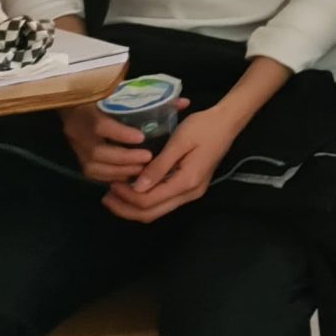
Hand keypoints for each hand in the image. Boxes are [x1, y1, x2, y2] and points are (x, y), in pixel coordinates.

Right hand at [61, 100, 163, 185]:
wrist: (73, 98)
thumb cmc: (104, 94)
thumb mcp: (123, 91)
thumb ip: (151, 98)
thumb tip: (183, 103)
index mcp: (88, 110)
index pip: (101, 125)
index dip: (121, 134)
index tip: (142, 138)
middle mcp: (78, 131)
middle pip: (98, 152)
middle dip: (125, 158)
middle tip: (148, 159)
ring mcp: (75, 146)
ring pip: (93, 166)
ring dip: (119, 170)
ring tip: (142, 170)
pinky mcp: (77, 157)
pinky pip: (91, 173)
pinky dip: (111, 176)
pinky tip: (129, 175)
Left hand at [106, 99, 242, 222]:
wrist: (228, 121)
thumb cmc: (203, 127)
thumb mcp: (179, 141)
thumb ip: (159, 166)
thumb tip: (137, 187)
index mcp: (187, 182)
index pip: (148, 201)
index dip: (126, 197)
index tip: (111, 183)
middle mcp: (190, 193)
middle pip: (151, 213)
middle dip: (125, 209)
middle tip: (106, 196)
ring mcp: (192, 192)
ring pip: (157, 211)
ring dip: (133, 206)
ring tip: (115, 194)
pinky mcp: (191, 187)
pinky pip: (163, 202)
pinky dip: (145, 200)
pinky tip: (134, 189)